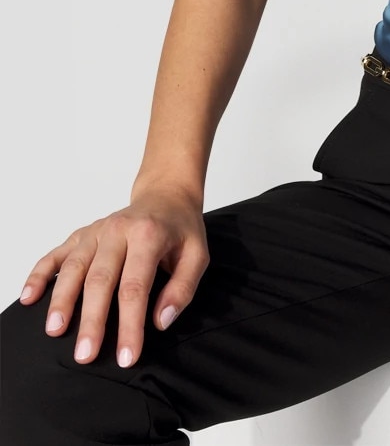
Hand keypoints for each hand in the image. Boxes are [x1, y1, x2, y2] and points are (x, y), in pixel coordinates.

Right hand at [18, 185, 208, 369]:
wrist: (166, 195)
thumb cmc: (181, 230)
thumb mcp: (197, 255)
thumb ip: (183, 288)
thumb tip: (161, 321)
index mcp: (149, 236)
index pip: (136, 287)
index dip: (130, 325)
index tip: (126, 357)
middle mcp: (118, 231)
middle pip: (100, 279)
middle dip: (92, 320)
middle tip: (85, 356)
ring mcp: (96, 231)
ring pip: (74, 267)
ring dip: (62, 300)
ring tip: (55, 331)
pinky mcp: (81, 234)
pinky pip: (56, 254)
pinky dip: (39, 274)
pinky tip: (29, 298)